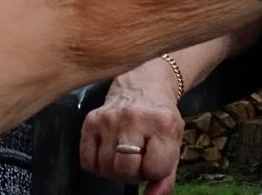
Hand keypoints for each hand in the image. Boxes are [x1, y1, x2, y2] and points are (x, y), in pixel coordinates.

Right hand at [81, 63, 184, 194]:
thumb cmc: (160, 119)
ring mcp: (108, 118)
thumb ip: (166, 177)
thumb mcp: (174, 145)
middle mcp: (132, 119)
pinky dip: (97, 166)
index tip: (154, 162)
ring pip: (105, 167)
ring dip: (115, 170)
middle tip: (138, 163)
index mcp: (162, 126)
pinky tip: (108, 155)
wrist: (141, 85)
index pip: (154, 169)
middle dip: (133, 174)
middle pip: (125, 169)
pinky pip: (87, 160)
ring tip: (124, 157)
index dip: (154, 172)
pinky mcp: (89, 119)